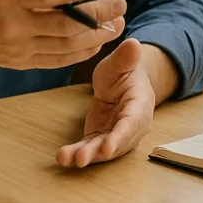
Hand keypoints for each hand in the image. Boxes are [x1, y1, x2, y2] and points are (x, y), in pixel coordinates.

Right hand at [0, 0, 125, 68]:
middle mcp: (12, 24)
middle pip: (64, 24)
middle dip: (97, 15)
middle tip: (121, 4)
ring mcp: (17, 46)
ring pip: (64, 45)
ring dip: (95, 36)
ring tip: (117, 23)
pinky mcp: (20, 62)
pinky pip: (56, 60)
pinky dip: (79, 53)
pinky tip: (97, 41)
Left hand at [56, 38, 154, 166]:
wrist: (122, 82)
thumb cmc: (124, 71)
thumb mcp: (121, 62)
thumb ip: (126, 57)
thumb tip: (134, 44)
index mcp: (139, 105)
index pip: (131, 123)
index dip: (120, 136)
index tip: (108, 147)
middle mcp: (131, 126)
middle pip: (117, 143)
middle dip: (100, 152)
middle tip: (82, 159)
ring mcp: (115, 135)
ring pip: (102, 150)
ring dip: (86, 156)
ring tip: (66, 159)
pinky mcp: (100, 138)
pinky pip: (89, 148)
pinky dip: (76, 153)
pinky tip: (62, 156)